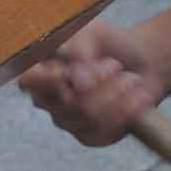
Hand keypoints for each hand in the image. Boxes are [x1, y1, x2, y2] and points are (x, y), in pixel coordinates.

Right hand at [18, 19, 165, 146]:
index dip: (43, 80)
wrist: (142, 62)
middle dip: (97, 83)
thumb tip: (78, 84)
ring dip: (116, 95)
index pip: (28, 80)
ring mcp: (67, 120)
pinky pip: (104, 131)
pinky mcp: (90, 136)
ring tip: (131, 79)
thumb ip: (80, 52)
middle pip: (65, 101)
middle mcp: (48, 99)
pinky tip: (138, 98)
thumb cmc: (109, 43)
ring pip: (88, 116)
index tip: (63, 72)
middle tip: (114, 65)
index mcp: (40, 69)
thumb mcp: (92, 34)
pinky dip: (126, 112)